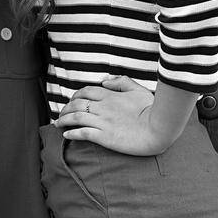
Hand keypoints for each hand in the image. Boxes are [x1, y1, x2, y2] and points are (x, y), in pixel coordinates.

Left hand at [55, 75, 187, 155]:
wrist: (159, 128)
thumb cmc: (152, 109)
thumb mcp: (138, 90)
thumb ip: (122, 82)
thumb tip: (105, 80)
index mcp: (110, 96)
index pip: (86, 91)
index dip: (76, 95)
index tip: (72, 101)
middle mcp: (103, 107)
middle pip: (76, 104)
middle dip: (66, 108)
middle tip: (62, 113)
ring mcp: (102, 122)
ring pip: (75, 118)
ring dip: (63, 120)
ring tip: (58, 123)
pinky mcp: (104, 137)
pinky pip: (82, 133)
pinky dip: (71, 133)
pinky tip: (66, 134)